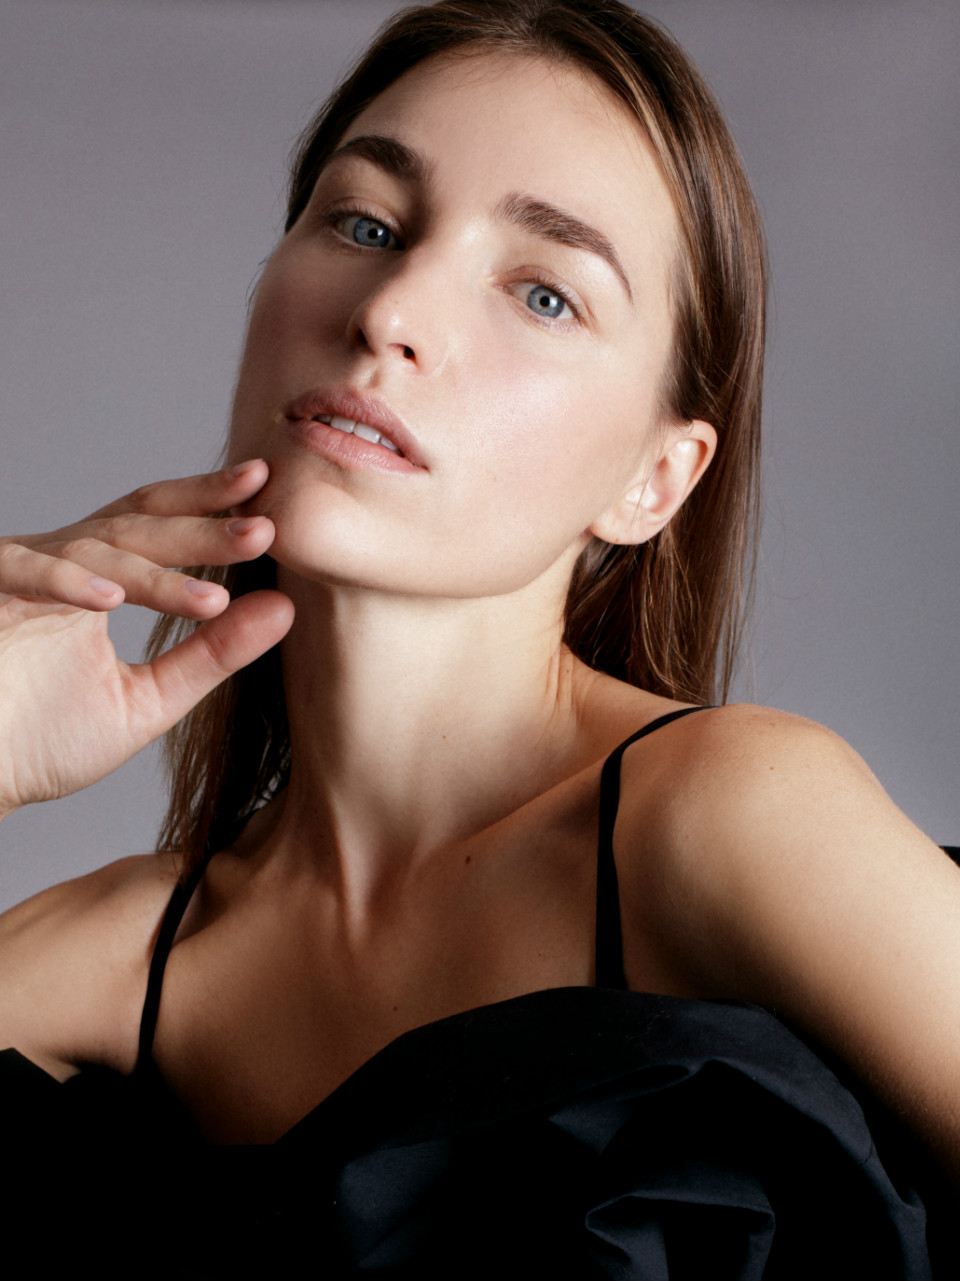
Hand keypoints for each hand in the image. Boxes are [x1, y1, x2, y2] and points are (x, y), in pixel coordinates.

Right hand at [0, 460, 293, 815]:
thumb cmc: (41, 742)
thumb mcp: (147, 698)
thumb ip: (212, 654)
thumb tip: (284, 607)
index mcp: (93, 578)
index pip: (157, 522)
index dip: (208, 502)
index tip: (266, 486)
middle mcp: (55, 563)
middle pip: (137, 524)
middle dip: (201, 527)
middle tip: (263, 530)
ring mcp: (15, 573)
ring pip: (92, 549)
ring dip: (154, 572)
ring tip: (213, 599)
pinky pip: (22, 571)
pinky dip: (66, 582)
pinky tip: (111, 598)